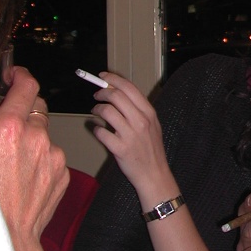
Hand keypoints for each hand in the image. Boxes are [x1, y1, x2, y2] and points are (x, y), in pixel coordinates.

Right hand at [0, 66, 66, 250]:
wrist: (5, 238)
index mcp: (9, 128)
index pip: (25, 87)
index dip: (21, 77)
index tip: (16, 76)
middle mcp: (36, 136)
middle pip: (36, 109)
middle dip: (22, 112)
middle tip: (6, 126)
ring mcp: (52, 154)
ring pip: (44, 134)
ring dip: (31, 139)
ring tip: (11, 162)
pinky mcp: (62, 172)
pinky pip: (52, 155)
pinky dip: (40, 159)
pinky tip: (24, 176)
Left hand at [90, 72, 171, 199]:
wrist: (155, 174)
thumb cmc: (151, 148)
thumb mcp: (152, 124)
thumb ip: (137, 110)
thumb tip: (117, 93)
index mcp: (149, 112)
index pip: (129, 88)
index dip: (113, 79)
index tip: (103, 76)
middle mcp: (141, 121)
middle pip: (116, 96)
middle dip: (102, 92)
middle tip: (96, 95)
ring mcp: (130, 135)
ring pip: (106, 112)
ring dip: (97, 109)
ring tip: (95, 112)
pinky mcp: (120, 149)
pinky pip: (101, 133)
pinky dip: (96, 129)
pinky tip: (98, 131)